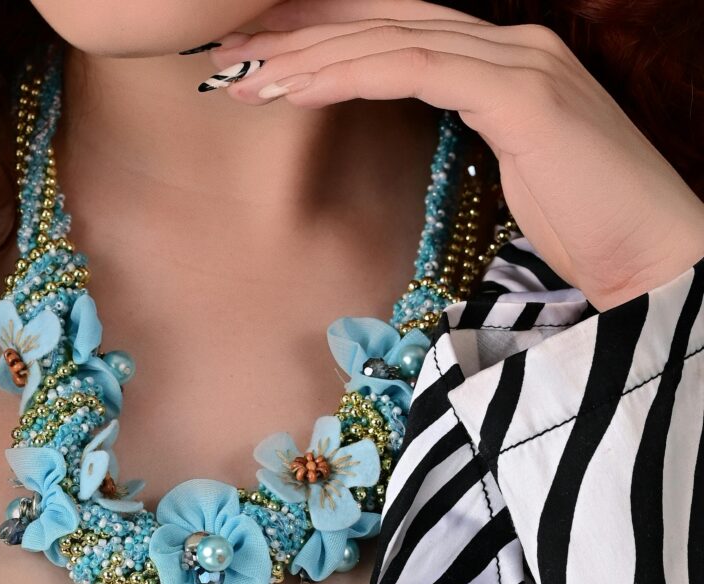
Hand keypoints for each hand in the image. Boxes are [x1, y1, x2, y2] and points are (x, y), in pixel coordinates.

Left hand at [207, 0, 703, 309]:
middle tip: (231, 56)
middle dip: (300, 35)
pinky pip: (417, 70)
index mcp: (505, 56)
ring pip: (391, 39)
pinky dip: (351, 75)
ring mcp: (521, 61)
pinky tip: (297, 91)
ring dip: (309, 57)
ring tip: (246, 77)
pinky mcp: (524, 96)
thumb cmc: (583, 220)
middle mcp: (512, 43)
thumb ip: (465, 121)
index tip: (261, 57)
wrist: (655, 256)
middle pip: (384, 20)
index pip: (397, 27)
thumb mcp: (510, 162)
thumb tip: (411, 118)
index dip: (324, 35)